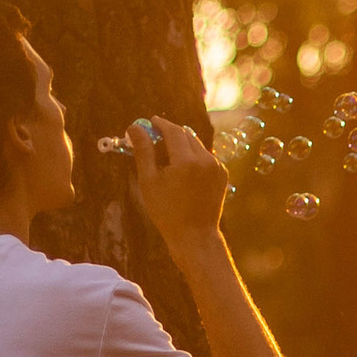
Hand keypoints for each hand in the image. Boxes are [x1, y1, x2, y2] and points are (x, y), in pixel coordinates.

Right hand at [129, 118, 228, 258]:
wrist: (195, 235)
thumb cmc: (167, 211)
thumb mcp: (149, 181)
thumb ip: (143, 151)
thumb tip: (133, 128)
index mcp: (187, 161)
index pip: (173, 131)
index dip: (161, 124)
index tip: (150, 121)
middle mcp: (206, 160)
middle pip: (186, 135)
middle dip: (170, 133)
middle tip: (155, 137)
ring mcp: (217, 167)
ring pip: (197, 145)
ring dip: (182, 145)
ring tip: (166, 157)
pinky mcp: (222, 174)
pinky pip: (206, 157)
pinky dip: (193, 157)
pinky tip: (182, 171)